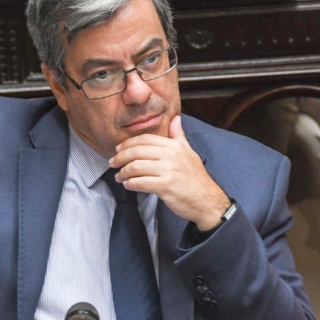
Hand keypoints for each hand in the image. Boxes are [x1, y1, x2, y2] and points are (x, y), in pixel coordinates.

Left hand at [108, 115, 230, 229]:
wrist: (207, 200)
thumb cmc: (196, 178)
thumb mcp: (189, 152)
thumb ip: (179, 136)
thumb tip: (175, 118)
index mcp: (174, 145)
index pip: (144, 139)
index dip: (127, 144)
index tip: (118, 149)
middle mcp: (171, 155)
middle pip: (137, 151)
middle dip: (121, 157)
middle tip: (113, 163)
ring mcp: (168, 171)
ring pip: (136, 167)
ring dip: (123, 172)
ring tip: (119, 177)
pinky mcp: (165, 186)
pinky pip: (140, 182)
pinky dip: (131, 184)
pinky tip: (128, 185)